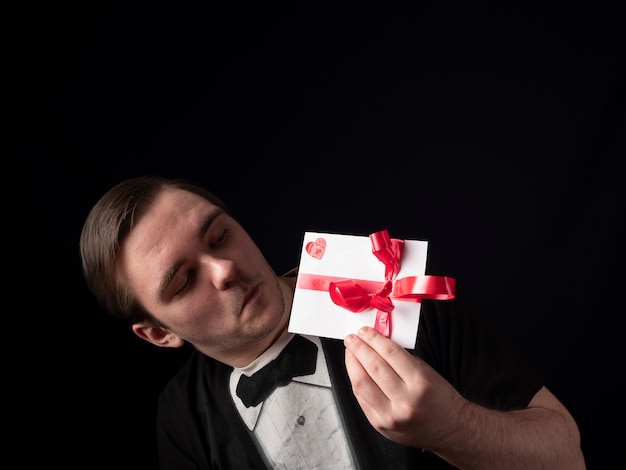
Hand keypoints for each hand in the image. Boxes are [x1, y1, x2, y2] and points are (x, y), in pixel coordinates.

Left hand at [343, 326, 464, 449]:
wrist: (451, 430)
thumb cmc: (440, 399)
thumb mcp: (427, 372)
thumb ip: (401, 359)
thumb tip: (377, 343)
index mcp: (420, 382)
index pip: (390, 353)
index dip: (374, 338)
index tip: (365, 331)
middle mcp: (405, 400)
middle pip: (373, 367)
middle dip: (358, 348)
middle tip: (352, 339)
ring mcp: (391, 415)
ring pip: (362, 383)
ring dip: (352, 364)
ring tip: (350, 352)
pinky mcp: (381, 425)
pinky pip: (361, 399)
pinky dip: (356, 381)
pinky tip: (354, 371)